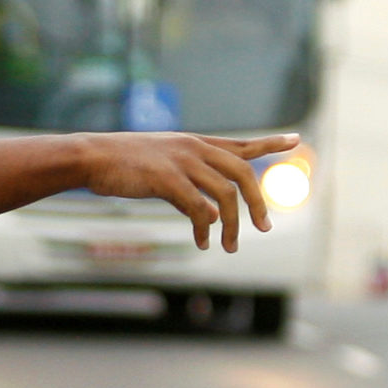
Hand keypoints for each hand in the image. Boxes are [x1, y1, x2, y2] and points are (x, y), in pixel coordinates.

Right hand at [78, 132, 298, 251]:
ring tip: (230, 247)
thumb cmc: (121, 163)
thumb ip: (190, 183)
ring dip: (233, 225)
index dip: (270, 144)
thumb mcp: (161, 166)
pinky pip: (199, 208)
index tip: (296, 140)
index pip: (241, 143)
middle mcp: (194, 148)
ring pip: (225, 195)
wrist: (91, 157)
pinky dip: (205, 228)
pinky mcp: (167, 179)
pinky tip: (203, 241)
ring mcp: (182, 162)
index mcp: (194, 143)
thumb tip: (213, 213)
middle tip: (263, 228)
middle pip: (243, 173)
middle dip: (257, 203)